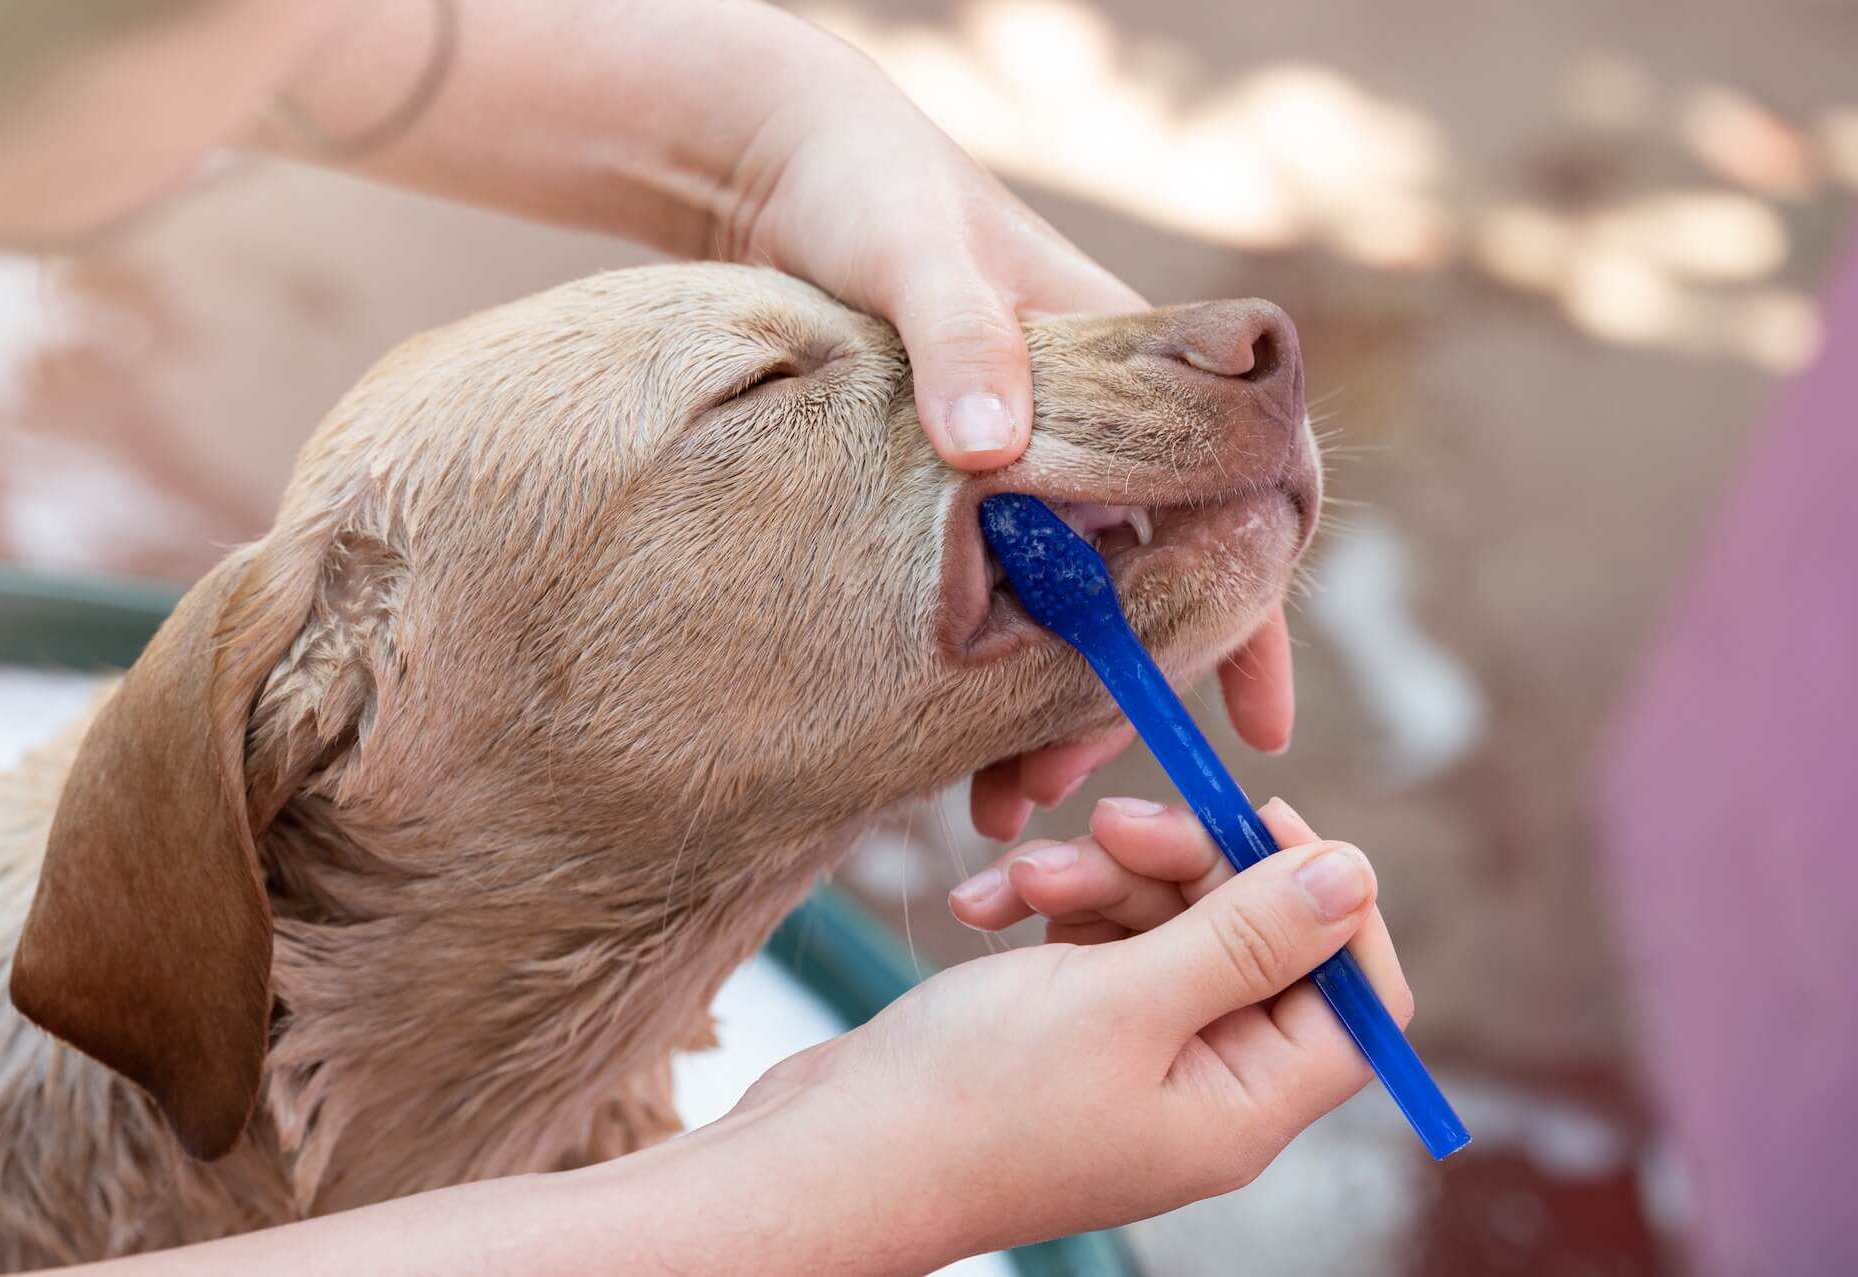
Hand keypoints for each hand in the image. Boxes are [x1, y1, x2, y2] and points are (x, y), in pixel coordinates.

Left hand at [714, 31, 1295, 832]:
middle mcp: (1097, 423)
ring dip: (1053, 703)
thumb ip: (956, 335)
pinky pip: (1000, 594)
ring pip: (1081, 602)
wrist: (775, 165)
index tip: (1257, 715)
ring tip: (1000, 800)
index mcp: (1131, 364)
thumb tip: (990, 443)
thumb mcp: (911, 253)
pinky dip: (986, 671)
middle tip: (1058, 780)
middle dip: (1129, 689)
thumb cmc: (865, 186)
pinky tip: (945, 744)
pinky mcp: (960, 489)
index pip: (1250, 486)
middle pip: (1160, 578)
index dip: (1262, 604)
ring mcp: (1032, 459)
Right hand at [730, 798, 1410, 1264]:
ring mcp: (1131, 1055)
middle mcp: (1200, 1084)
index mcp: (1243, 1104)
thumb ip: (1246, 935)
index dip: (1323, 899)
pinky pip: (1096, 941)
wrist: (829, 1151)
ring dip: (1097, 881)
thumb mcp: (1123, 1001)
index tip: (1259, 819)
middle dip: (1179, 867)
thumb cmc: (970, 1099)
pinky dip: (1049, 909)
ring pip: (1165, 922)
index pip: (1355, 995)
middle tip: (1110, 827)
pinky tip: (982, 905)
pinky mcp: (1067, 1028)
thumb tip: (1357, 876)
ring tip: (1021, 883)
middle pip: (1249, 937)